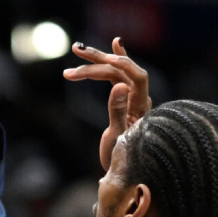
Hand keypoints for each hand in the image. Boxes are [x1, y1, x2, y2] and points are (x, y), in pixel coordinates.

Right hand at [62, 37, 151, 170]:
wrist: (123, 173)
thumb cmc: (121, 159)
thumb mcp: (117, 138)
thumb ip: (118, 111)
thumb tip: (118, 86)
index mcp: (141, 108)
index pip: (138, 78)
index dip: (124, 65)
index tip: (104, 59)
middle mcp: (139, 99)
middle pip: (122, 71)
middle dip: (99, 60)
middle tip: (77, 51)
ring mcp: (132, 98)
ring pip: (116, 72)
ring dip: (96, 61)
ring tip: (76, 50)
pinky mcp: (124, 99)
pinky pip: (120, 76)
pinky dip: (115, 61)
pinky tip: (115, 43)